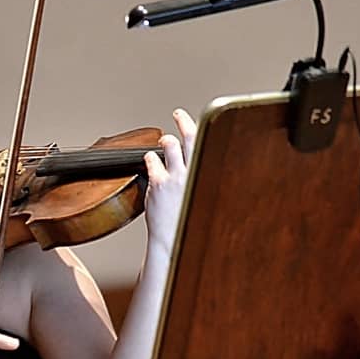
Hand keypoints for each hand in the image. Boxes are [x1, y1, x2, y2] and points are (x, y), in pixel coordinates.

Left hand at [143, 108, 197, 255]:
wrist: (175, 244)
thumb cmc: (190, 226)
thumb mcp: (207, 203)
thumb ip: (205, 182)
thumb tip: (205, 170)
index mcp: (208, 177)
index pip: (209, 144)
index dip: (204, 129)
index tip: (202, 122)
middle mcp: (195, 174)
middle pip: (191, 136)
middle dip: (184, 120)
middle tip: (179, 113)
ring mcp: (177, 177)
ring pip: (170, 144)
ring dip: (166, 139)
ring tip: (163, 140)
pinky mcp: (158, 183)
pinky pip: (152, 160)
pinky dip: (150, 158)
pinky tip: (150, 160)